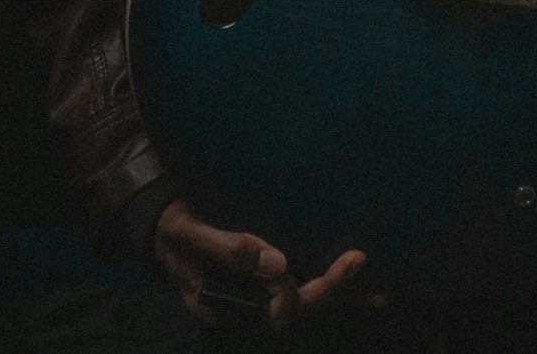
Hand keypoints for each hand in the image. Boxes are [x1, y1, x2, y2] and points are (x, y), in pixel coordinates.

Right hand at [154, 197, 364, 329]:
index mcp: (226, 307)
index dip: (292, 294)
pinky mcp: (263, 276)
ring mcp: (256, 295)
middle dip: (331, 289)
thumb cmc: (169, 228)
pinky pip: (300, 283)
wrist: (155, 224)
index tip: (293, 265)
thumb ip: (230, 249)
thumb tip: (280, 264)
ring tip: (381, 293)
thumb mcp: (189, 233)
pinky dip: (328, 283)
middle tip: (358, 260)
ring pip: (304, 301)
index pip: (273, 311)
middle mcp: (247, 307)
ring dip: (339, 295)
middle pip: (297, 309)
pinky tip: (357, 278)